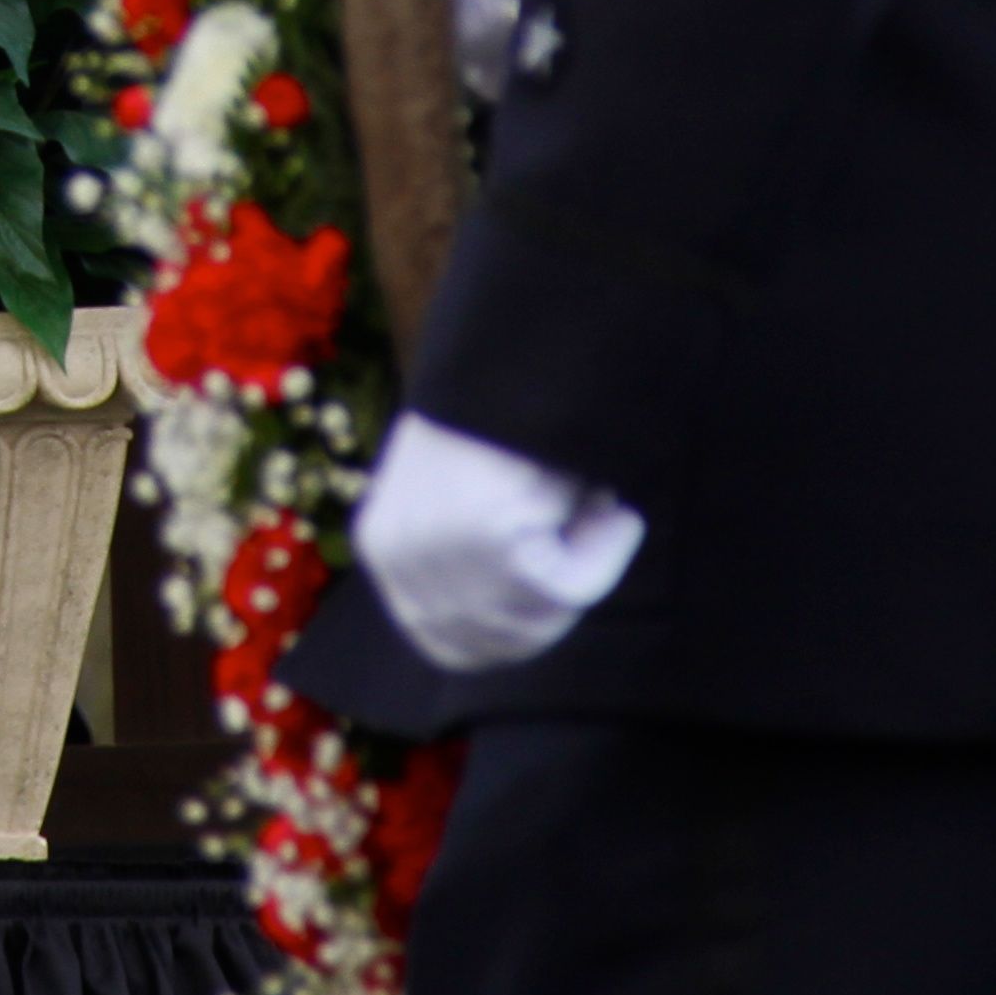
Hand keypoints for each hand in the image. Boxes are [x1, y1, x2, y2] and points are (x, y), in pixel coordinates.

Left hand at [352, 411, 646, 671]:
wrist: (511, 350)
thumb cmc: (497, 412)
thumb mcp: (463, 494)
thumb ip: (476, 558)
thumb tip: (536, 615)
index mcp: (381, 546)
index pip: (445, 644)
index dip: (512, 635)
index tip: (558, 597)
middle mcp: (399, 558)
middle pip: (496, 643)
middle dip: (555, 608)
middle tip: (591, 546)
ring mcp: (442, 553)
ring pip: (541, 617)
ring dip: (585, 570)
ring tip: (600, 512)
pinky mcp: (493, 540)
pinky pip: (572, 586)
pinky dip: (606, 552)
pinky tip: (615, 511)